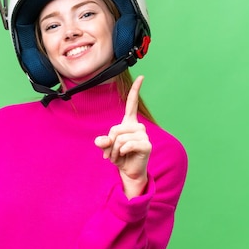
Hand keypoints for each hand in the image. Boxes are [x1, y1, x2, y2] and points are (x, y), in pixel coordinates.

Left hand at [95, 75, 151, 198]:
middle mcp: (138, 127)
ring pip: (119, 139)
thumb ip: (103, 142)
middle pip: (115, 129)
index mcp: (129, 123)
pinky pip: (126, 145)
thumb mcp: (108, 148)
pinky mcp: (146, 145)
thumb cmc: (120, 157)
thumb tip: (102, 141)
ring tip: (119, 156)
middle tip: (113, 153)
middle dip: (110, 144)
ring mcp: (143, 135)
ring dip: (114, 151)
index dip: (136, 90)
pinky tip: (125, 157)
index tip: (142, 77)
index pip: (132, 104)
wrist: (129, 172)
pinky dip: (121, 153)